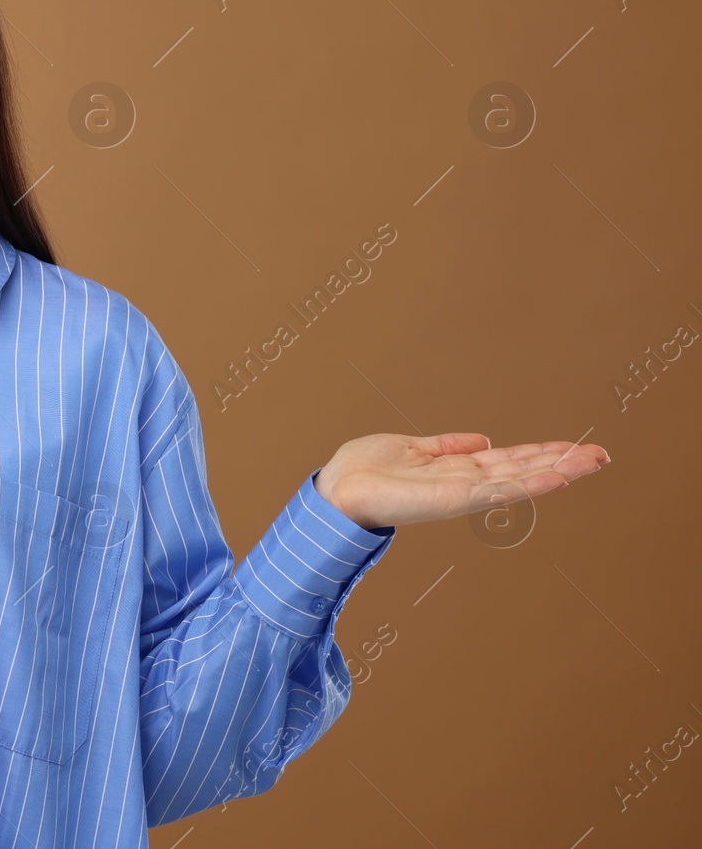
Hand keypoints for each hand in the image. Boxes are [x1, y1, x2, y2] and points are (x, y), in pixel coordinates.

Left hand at [314, 433, 609, 530]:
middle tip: (601, 454)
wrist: (336, 491)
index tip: (572, 447)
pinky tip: (555, 475)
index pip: (506, 459)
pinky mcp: (454, 499)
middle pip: (522, 469)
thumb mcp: (410, 447)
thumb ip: (446, 445)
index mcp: (455, 468)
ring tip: (593, 461)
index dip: (539, 453)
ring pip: (519, 479)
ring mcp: (462, 492)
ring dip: (557, 470)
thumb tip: (480, 438)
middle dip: (560, 462)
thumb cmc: (362, 471)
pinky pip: (499, 490)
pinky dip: (528, 483)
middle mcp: (465, 482)